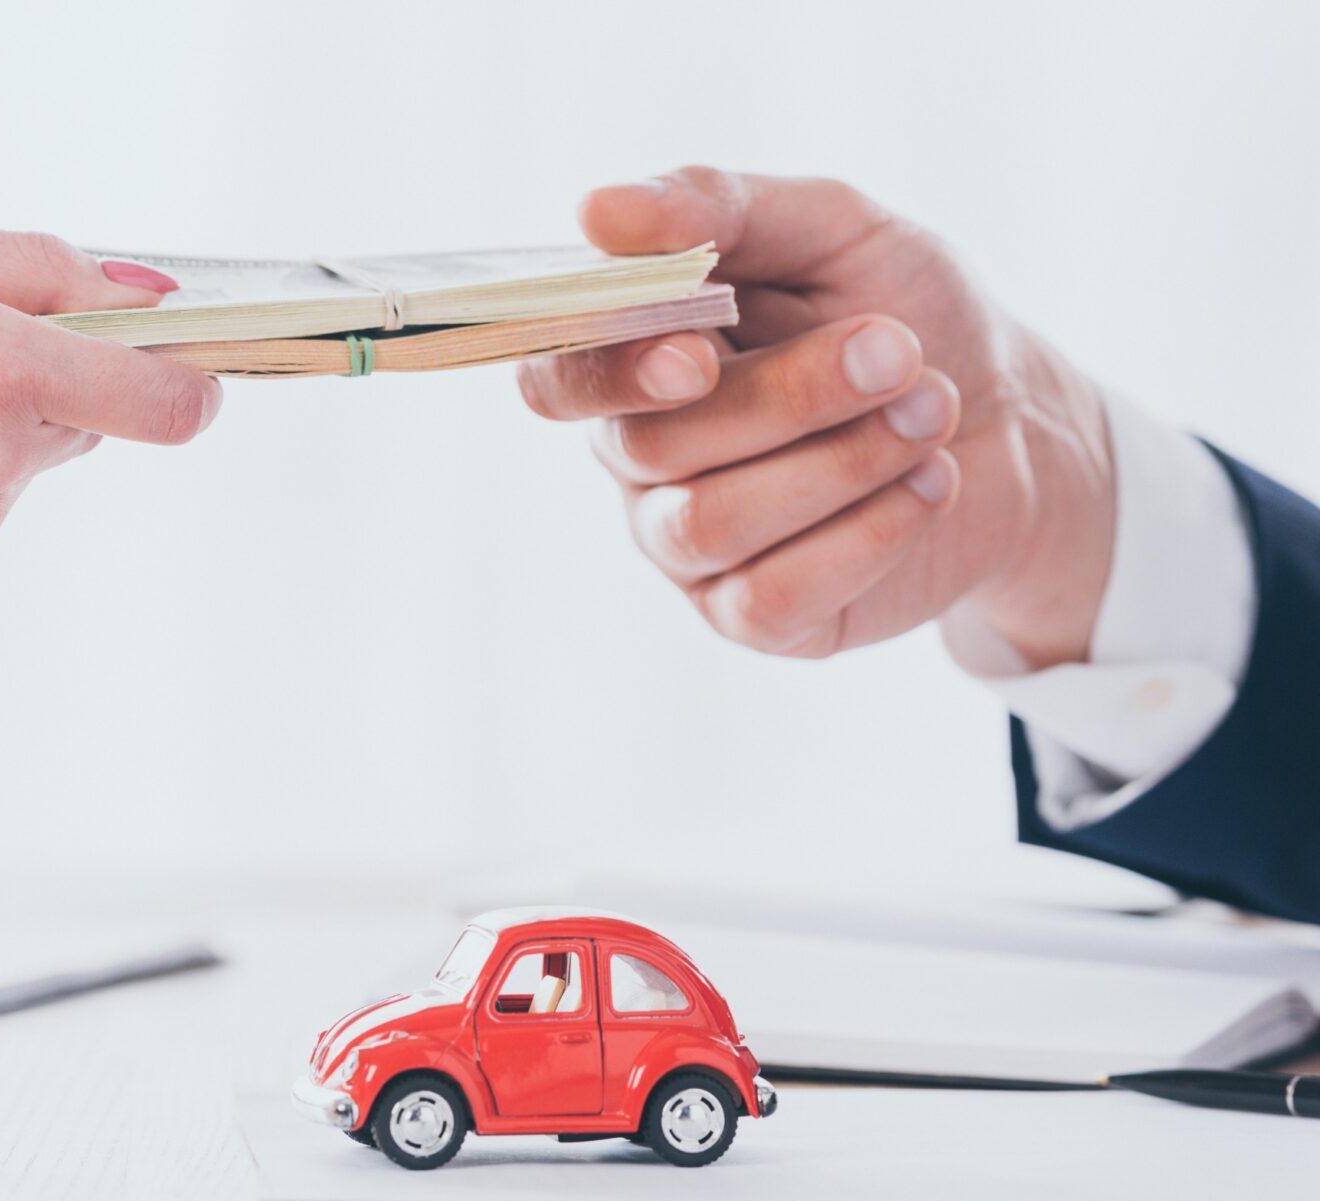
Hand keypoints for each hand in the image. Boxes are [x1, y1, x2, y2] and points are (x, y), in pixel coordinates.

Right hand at [517, 169, 1113, 665]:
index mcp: (638, 361)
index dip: (613, 375)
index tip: (702, 353)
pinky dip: (865, 535)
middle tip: (899, 350)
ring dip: (842, 461)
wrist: (1018, 420)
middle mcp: (642, 461)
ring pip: (709, 523)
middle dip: (793, 396)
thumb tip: (596, 210)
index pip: (558, 381)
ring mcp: (689, 549)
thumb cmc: (906, 310)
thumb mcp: (832, 227)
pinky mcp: (753, 618)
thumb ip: (716, 207)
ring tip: (932, 412)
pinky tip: (929, 486)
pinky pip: (769, 596)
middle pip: (656, 448)